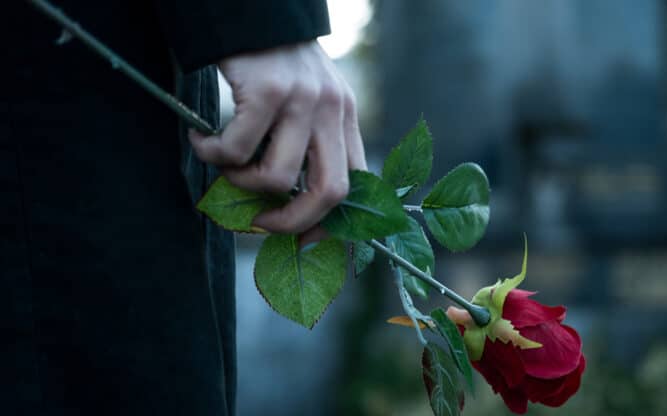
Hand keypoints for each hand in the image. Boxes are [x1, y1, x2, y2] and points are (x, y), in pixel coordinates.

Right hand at [190, 41, 365, 238]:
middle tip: (258, 224)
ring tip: (223, 163)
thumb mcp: (307, 100)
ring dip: (240, 183)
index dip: (329, 223)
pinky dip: (212, 155)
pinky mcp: (267, 92)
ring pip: (275, 178)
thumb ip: (306, 143)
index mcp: (346, 118)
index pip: (355, 186)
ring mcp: (303, 101)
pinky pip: (236, 150)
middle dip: (292, 223)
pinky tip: (201, 139)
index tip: (301, 241)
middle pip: (329, 192)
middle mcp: (333, 111)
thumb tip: (284, 203)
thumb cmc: (271, 63)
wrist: (250, 11)